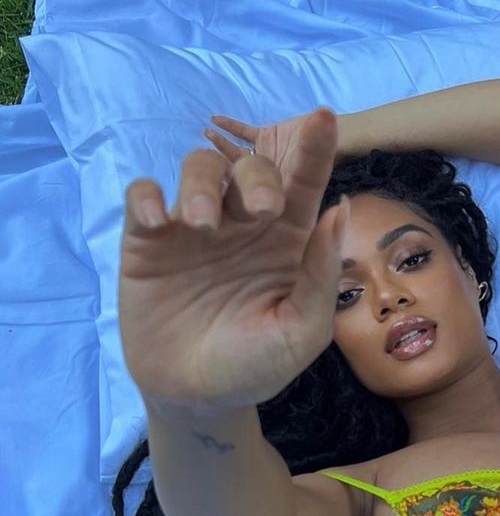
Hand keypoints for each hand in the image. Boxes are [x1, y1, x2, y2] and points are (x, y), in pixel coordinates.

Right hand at [119, 105, 345, 412]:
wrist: (198, 398)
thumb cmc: (257, 365)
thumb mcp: (302, 330)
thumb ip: (320, 274)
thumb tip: (339, 207)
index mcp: (286, 240)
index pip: (304, 183)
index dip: (314, 148)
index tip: (325, 116)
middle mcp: (242, 224)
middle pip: (250, 166)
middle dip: (257, 174)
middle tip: (259, 210)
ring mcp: (195, 228)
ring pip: (199, 169)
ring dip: (202, 184)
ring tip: (200, 225)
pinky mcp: (149, 240)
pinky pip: (143, 195)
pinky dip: (147, 196)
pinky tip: (156, 219)